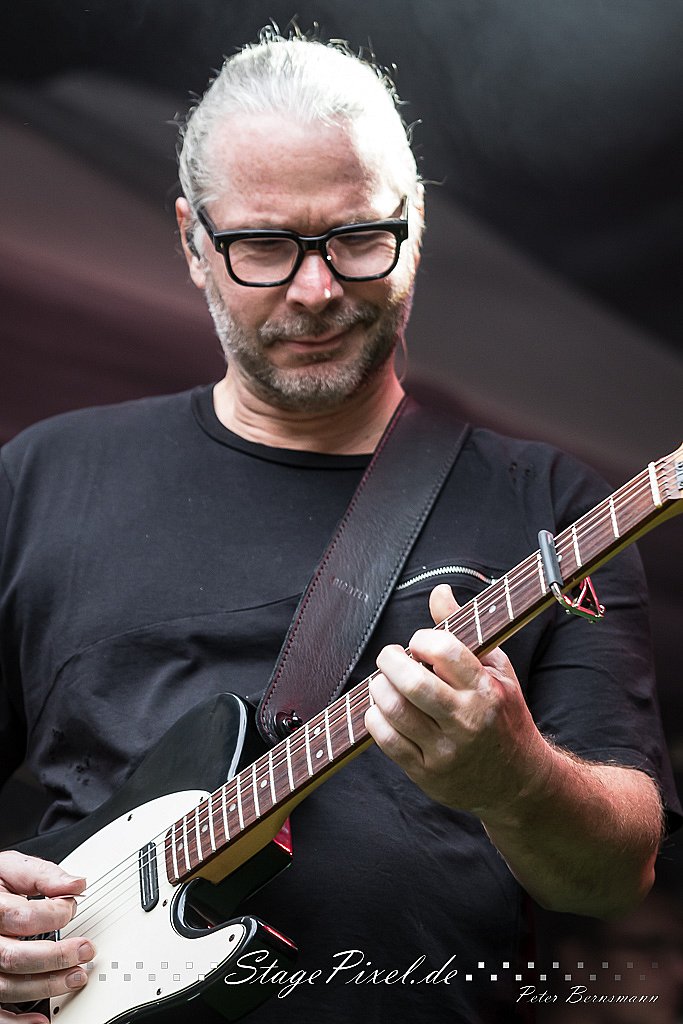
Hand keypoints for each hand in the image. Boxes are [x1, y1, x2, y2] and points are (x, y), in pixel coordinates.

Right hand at [0, 850, 94, 1021]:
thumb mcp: (10, 869)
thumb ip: (41, 875)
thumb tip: (76, 884)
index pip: (21, 916)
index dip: (53, 913)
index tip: (71, 907)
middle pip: (14, 956)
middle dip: (56, 956)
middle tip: (86, 949)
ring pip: (8, 985)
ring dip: (46, 985)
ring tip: (77, 977)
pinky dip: (16, 1022)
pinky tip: (42, 1021)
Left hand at [365, 583, 549, 816]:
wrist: (518, 783)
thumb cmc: (504, 716)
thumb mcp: (496, 671)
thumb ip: (465, 631)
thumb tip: (439, 591)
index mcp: (487, 691)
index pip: (445, 651)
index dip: (422, 639)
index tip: (418, 643)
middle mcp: (467, 721)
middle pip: (413, 683)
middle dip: (390, 661)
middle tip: (389, 657)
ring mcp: (446, 751)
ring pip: (395, 711)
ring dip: (379, 688)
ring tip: (384, 682)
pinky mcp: (427, 774)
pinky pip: (387, 741)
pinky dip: (375, 718)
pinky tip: (382, 709)